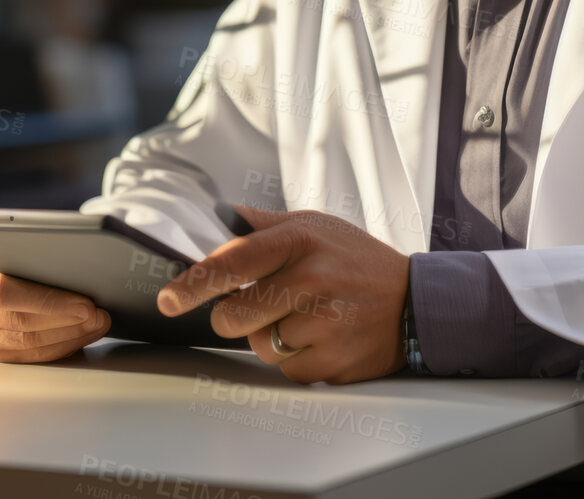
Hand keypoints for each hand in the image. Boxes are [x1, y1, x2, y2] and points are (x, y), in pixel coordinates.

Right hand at [0, 252, 111, 363]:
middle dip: (66, 320)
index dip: (48, 301)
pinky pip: (31, 356)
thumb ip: (35, 246)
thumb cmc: (10, 244)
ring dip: (70, 335)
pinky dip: (62, 345)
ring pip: (27, 343)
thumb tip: (77, 260)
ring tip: (98, 322)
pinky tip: (84, 333)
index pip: (3, 291)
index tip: (84, 303)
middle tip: (98, 314)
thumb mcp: (15, 235)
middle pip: (18, 321)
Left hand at [155, 207, 408, 384]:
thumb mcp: (315, 225)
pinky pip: (286, 369)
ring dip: (271, 336)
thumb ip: (263, 224)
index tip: (168, 299)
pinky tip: (322, 338)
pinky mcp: (333, 362)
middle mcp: (312, 279)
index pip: (234, 261)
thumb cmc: (356, 260)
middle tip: (262, 305)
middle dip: (234, 317)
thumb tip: (217, 215)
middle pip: (234, 316)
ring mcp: (324, 323)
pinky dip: (296, 358)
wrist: (415, 301)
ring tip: (306, 317)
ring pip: (259, 345)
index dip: (195, 283)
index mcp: (300, 239)